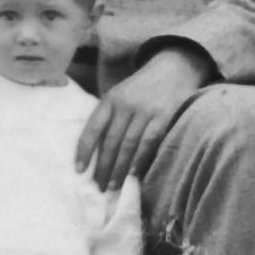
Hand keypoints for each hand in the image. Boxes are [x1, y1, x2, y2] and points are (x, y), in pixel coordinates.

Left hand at [75, 45, 210, 189]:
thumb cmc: (144, 87)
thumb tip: (97, 152)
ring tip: (114, 186)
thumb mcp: (121, 94)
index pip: (92, 128)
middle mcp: (126, 104)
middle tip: (99, 187)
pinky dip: (140, 158)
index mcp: (110, 99)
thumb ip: (110, 117)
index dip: (84, 151)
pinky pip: (149, 141)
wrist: (175, 66)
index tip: (79, 171)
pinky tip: (134, 173)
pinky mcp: (165, 115)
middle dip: (103, 167)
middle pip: (110, 141)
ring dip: (120, 168)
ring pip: (128, 145)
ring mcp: (146, 110)